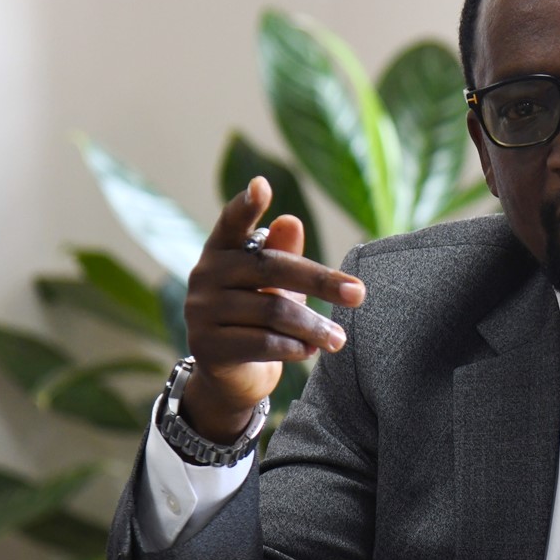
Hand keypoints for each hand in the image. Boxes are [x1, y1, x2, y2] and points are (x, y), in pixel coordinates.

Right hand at [181, 176, 365, 441]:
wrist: (232, 375)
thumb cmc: (259, 316)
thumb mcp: (275, 285)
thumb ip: (283, 254)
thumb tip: (291, 220)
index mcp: (221, 250)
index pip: (232, 222)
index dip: (246, 205)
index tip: (262, 184)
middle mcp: (204, 275)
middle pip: (272, 270)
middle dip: (321, 282)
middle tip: (359, 294)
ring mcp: (201, 311)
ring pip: (272, 312)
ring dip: (313, 327)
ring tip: (339, 339)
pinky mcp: (207, 346)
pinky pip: (262, 343)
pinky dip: (294, 347)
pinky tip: (310, 350)